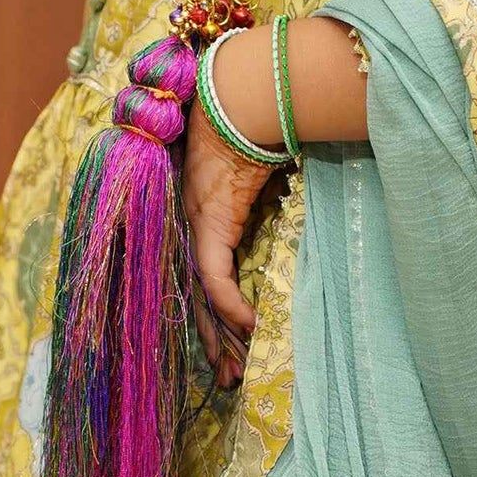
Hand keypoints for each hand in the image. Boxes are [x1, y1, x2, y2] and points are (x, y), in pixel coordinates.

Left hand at [182, 101, 273, 389]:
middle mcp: (190, 227)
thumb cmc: (251, 125)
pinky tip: (249, 327)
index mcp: (199, 218)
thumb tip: (287, 209)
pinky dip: (230, 303)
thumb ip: (261, 199)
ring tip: (233, 371)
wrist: (240, 97)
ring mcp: (194, 226)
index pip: (201, 280)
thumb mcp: (258, 172)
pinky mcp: (207, 223)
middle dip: (214, 342)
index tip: (226, 349)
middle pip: (196, 298)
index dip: (212, 317)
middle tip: (227, 378)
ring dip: (221, 335)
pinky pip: (215, 275)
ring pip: (202, 296)